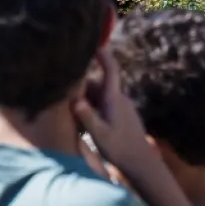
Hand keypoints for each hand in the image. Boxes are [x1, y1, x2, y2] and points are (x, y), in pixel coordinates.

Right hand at [71, 49, 155, 170]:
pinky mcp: (121, 116)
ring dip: (86, 100)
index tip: (94, 42)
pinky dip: (92, 108)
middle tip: (63, 94)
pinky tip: (83, 123)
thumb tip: (75, 100)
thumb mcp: (100, 135)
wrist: (141, 163)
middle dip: (82, 86)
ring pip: (99, 95)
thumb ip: (87, 117)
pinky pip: (103, 105)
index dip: (103, 54)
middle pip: (98, 84)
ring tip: (71, 113)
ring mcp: (121, 107)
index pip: (111, 69)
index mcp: (114, 98)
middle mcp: (119, 98)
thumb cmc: (120, 149)